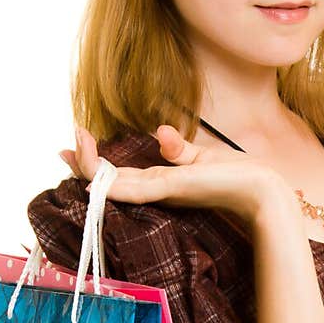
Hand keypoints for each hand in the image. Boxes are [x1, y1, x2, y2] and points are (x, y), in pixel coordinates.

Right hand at [59, 123, 282, 228]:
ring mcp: (163, 192)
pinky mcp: (173, 188)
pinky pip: (135, 189)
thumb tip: (160, 131)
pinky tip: (95, 178)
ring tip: (71, 148)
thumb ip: (178, 148)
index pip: (118, 174)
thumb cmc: (235, 177)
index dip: (93, 162)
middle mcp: (156, 190)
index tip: (73, 143)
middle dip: (83, 164)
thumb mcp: (202, 158)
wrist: (261, 190)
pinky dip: (113, 185)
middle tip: (62, 148)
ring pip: (115, 185)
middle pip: (109, 181)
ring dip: (90, 168)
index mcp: (160, 182)